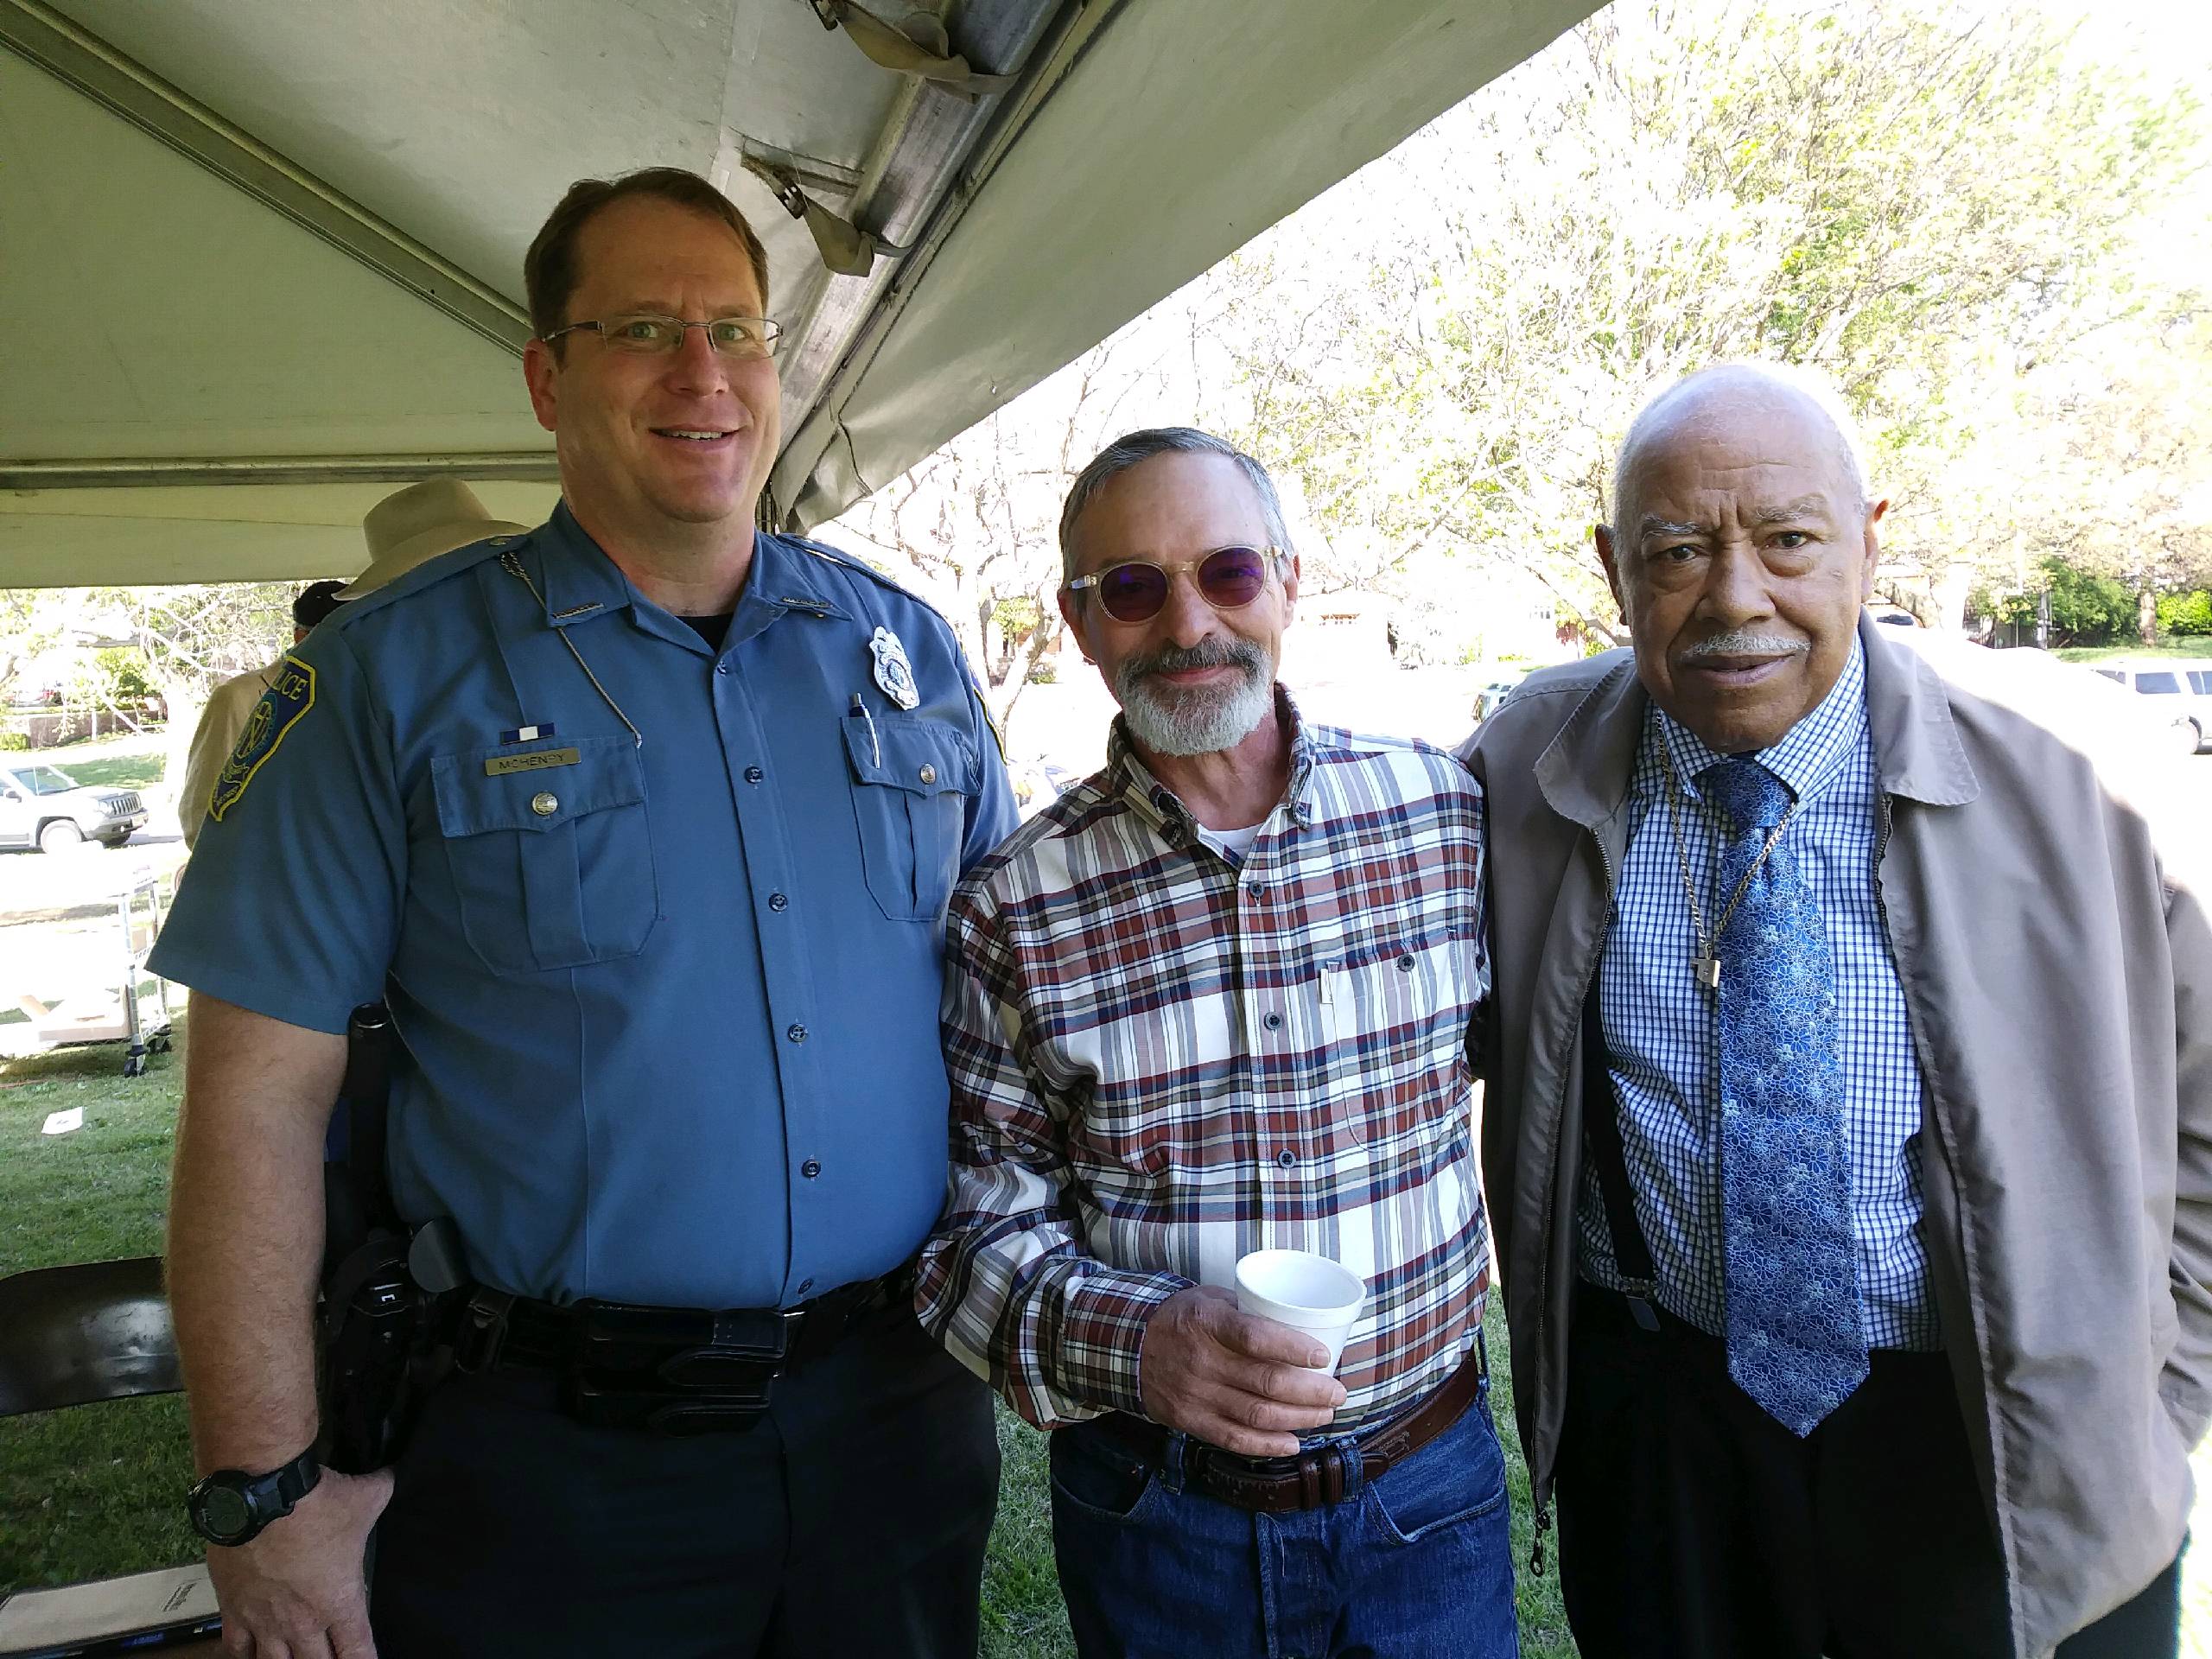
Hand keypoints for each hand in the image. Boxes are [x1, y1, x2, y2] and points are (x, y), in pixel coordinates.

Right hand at [208, 1465, 392, 1658]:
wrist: (260, 1495)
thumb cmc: (318, 1502)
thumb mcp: (367, 1495)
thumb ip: (383, 1490)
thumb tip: (391, 1476)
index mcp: (339, 1601)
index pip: (358, 1650)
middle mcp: (302, 1621)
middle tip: (330, 1656)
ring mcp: (265, 1620)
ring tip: (294, 1658)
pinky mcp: (233, 1609)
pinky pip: (236, 1649)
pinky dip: (245, 1656)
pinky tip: (251, 1657)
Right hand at [1137, 1285, 1346, 1456]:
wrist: (1130, 1346)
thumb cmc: (1183, 1319)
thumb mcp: (1211, 1299)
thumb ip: (1249, 1313)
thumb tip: (1302, 1327)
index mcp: (1208, 1323)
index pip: (1256, 1338)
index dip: (1294, 1349)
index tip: (1323, 1356)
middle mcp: (1202, 1361)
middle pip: (1267, 1383)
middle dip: (1312, 1392)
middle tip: (1337, 1393)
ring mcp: (1196, 1395)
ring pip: (1257, 1415)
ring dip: (1299, 1419)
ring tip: (1324, 1415)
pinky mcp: (1191, 1421)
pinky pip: (1234, 1440)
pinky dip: (1267, 1445)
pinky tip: (1292, 1442)